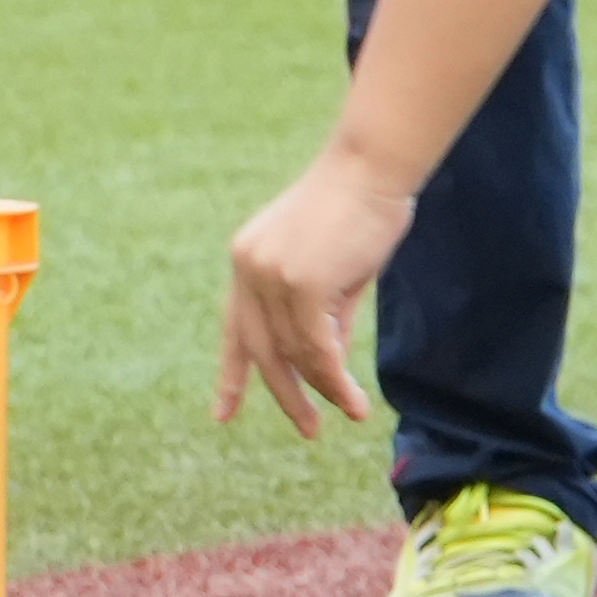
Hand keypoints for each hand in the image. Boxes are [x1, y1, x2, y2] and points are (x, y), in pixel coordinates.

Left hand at [217, 151, 409, 437]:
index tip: (223, 414)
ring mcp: (271, 277)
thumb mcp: (335, 269)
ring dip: (323, 389)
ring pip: (294, 353)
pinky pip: (317, 349)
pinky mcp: (300, 285)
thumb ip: (325, 315)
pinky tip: (353, 401)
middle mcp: (248, 269)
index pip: (235, 327)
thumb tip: (329, 366)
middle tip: (308, 430)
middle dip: (285, 394)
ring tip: (353, 411)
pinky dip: (336, 380)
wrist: (373, 166)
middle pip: (261, 349)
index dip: (231, 375)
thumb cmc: (363, 206)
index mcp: (247, 258)